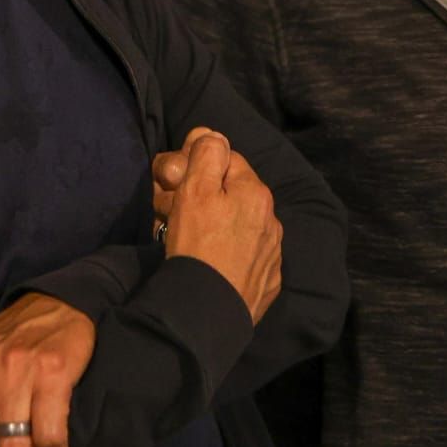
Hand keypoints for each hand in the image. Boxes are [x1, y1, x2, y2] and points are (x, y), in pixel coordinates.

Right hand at [161, 131, 282, 323]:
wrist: (207, 311)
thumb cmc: (198, 246)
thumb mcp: (194, 190)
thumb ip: (207, 155)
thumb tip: (214, 135)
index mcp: (256, 193)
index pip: (226, 160)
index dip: (198, 169)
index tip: (176, 188)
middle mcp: (272, 220)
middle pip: (234, 194)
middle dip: (206, 198)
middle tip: (175, 216)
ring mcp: (272, 253)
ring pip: (241, 225)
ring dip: (219, 226)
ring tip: (191, 243)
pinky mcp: (267, 282)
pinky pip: (246, 256)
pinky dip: (230, 255)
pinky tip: (211, 264)